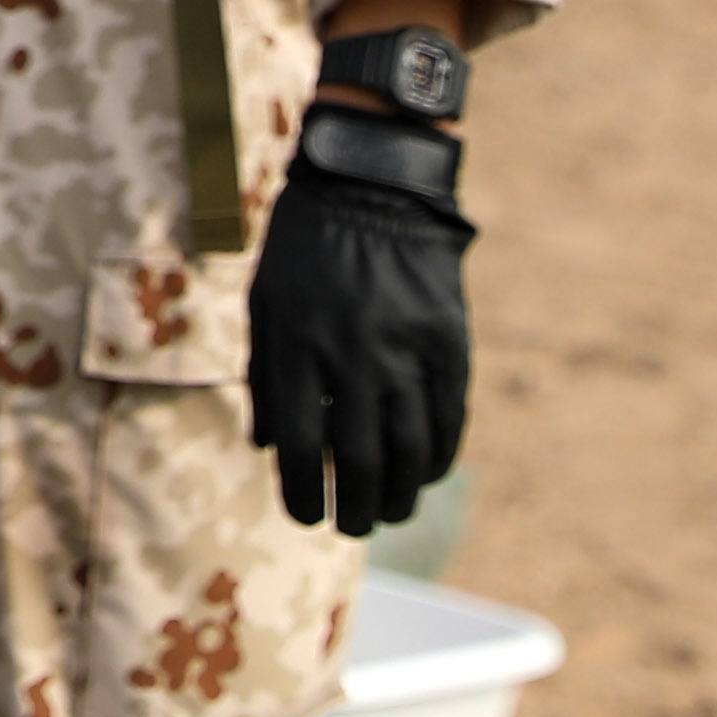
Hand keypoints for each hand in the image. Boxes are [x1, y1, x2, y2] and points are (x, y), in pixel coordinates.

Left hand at [247, 107, 471, 536]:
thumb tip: (271, 450)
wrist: (373, 189)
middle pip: (360, 462)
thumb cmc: (305, 251)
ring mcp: (405, 349)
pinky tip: (425, 473)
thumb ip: (266, 377)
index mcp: (296, 345)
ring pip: (411, 451)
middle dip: (357, 509)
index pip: (300, 448)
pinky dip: (438, 457)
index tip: (305, 515)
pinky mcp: (449, 343)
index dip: (303, 494)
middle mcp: (351, 355)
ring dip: (402, 495)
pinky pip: (448, 419)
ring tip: (391, 513)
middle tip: (353, 526)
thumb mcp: (266, 304)